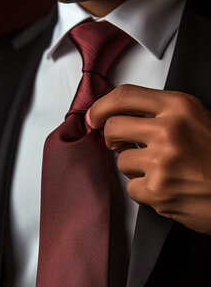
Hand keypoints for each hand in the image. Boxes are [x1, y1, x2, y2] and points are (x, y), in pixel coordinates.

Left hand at [87, 84, 210, 234]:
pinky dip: (144, 190)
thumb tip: (120, 116)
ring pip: (121, 162)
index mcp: (178, 107)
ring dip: (136, 169)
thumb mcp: (194, 120)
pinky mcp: (158, 190)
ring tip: (161, 171)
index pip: (125, 96)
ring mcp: (162, 161)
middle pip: (113, 127)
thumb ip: (160, 114)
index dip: (102, 106)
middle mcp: (168, 130)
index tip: (94, 117)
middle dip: (113, 139)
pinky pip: (131, 188)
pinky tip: (165, 188)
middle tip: (123, 145)